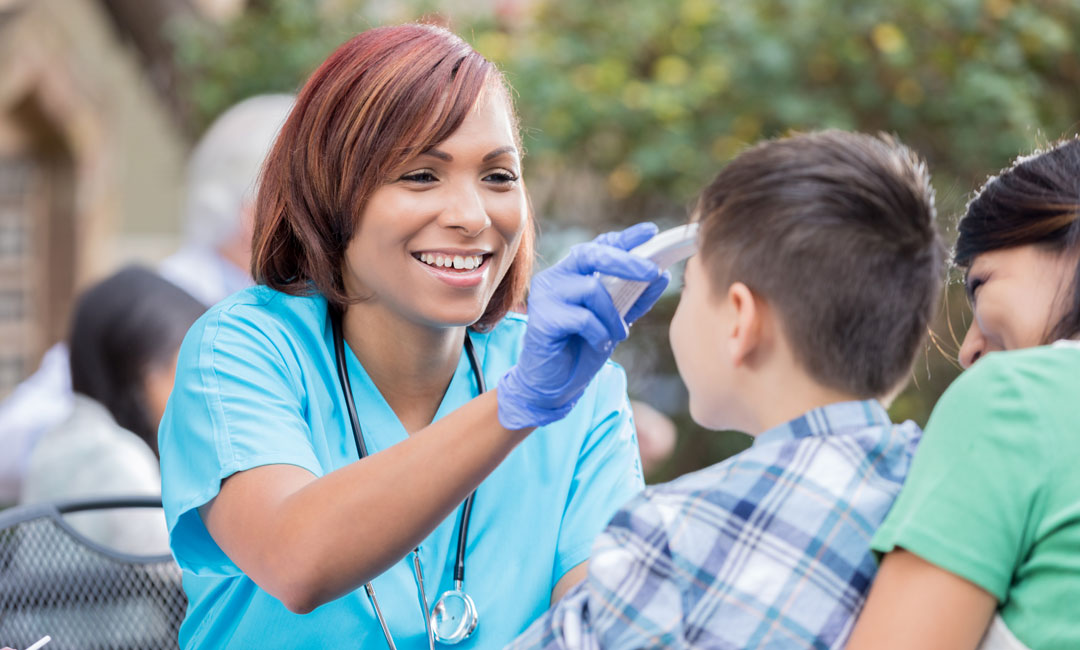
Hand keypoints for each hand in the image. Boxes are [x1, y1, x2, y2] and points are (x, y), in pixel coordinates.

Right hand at [498, 223, 669, 429]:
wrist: (554, 385)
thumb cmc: (582, 348)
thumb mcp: (615, 319)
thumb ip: (635, 298)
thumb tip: (662, 275)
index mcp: (572, 273)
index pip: (600, 246)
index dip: (626, 238)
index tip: (651, 231)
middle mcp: (555, 277)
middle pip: (592, 255)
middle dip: (628, 262)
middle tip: (654, 272)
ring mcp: (545, 296)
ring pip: (592, 288)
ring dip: (613, 314)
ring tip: (618, 333)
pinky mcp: (543, 318)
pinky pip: (583, 317)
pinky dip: (599, 331)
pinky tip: (600, 343)